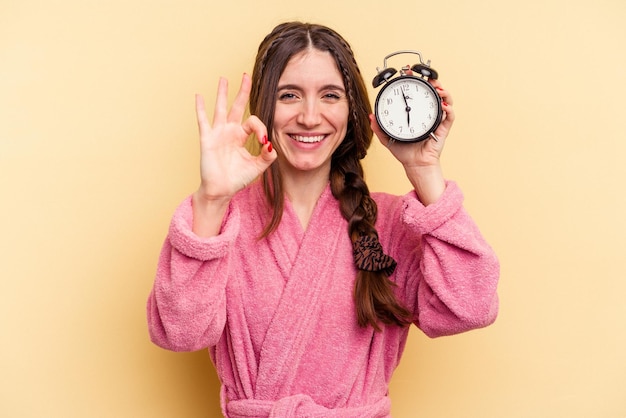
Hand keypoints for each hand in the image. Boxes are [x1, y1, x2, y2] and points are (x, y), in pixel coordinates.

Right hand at [195, 73, 275, 201]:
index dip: (261, 128)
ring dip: (222, 93)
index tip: (264, 142)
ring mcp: (218, 133)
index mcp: (241, 136)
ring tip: (224, 79)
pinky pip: (203, 121)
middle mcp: (229, 131)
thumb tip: (271, 145)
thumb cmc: (237, 178)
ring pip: (220, 108)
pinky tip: (199, 96)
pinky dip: (201, 109)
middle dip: (242, 91)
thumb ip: (267, 156)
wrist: (221, 191)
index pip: (253, 122)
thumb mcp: (257, 167)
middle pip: (237, 106)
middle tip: (246, 76)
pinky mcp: (207, 139)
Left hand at [370, 78, 453, 168]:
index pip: (418, 92)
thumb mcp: (388, 137)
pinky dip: (448, 110)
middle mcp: (428, 114)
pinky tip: (444, 105)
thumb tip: (370, 116)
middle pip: (434, 92)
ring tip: (438, 88)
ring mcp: (437, 120)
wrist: (414, 165)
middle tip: (426, 77)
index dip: (415, 81)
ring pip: (445, 101)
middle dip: (433, 81)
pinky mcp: (443, 129)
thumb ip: (378, 128)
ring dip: (444, 92)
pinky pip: (449, 117)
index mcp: (416, 113)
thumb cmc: (404, 152)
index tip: (409, 72)